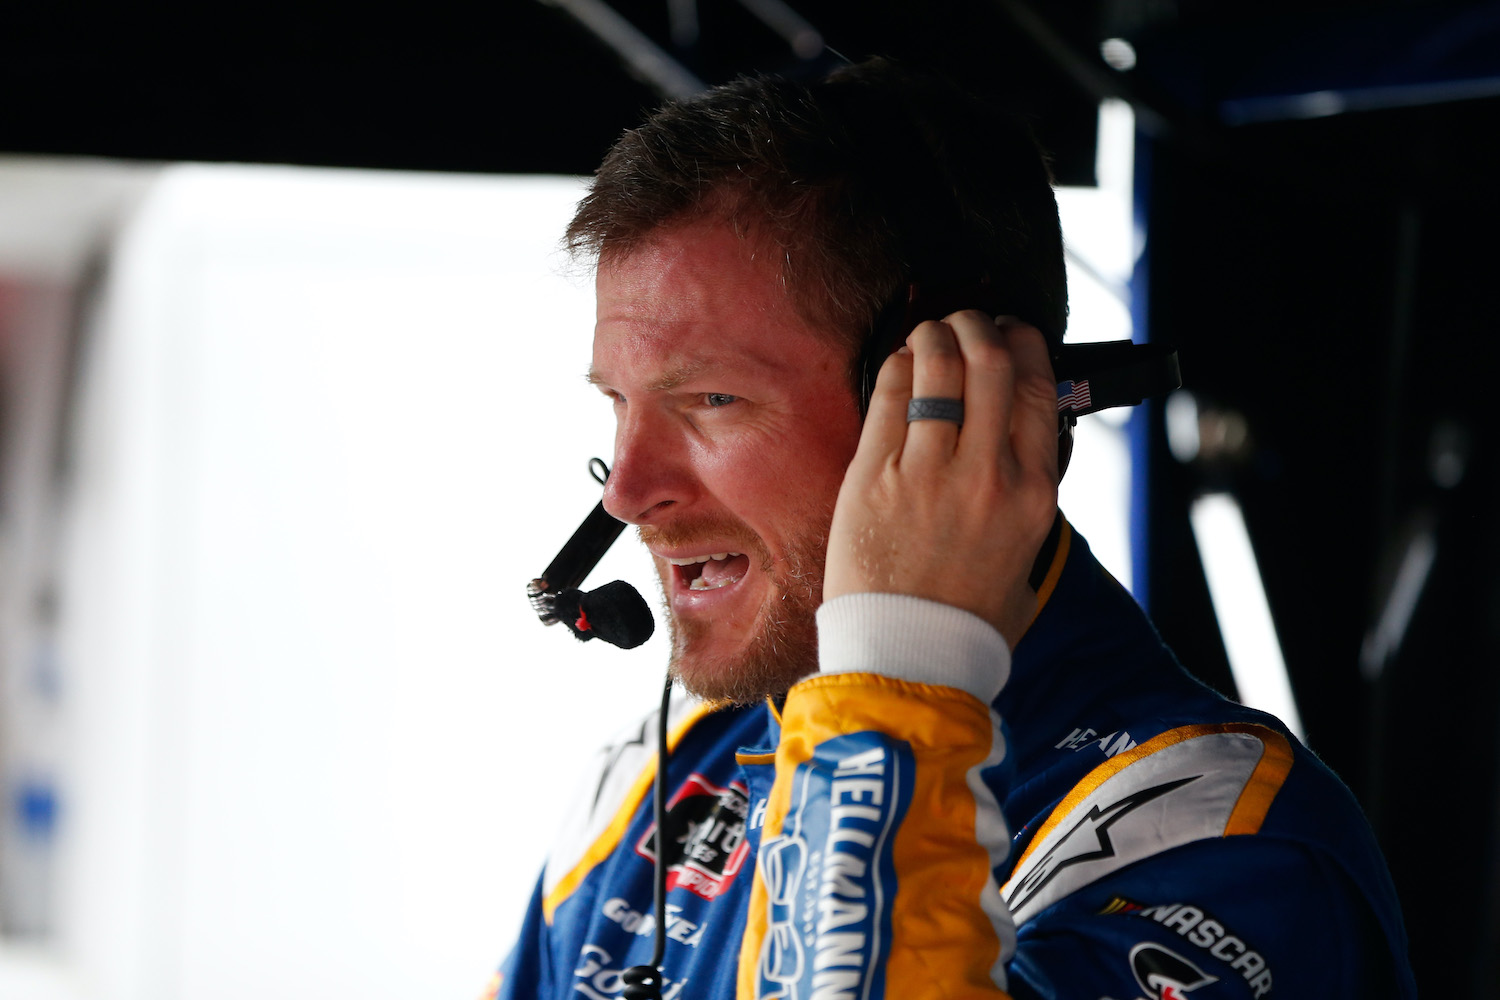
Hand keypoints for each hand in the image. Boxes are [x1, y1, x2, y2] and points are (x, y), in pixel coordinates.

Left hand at [823, 311, 1059, 646]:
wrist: (907, 659)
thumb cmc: (967, 618)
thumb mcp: (1027, 559)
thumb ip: (1027, 498)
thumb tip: (1019, 445)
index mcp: (1032, 495)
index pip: (1039, 390)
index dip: (1026, 346)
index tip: (1015, 332)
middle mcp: (986, 476)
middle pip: (992, 364)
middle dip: (980, 326)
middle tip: (968, 322)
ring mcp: (928, 473)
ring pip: (940, 368)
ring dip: (937, 334)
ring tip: (932, 332)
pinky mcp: (874, 477)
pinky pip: (891, 397)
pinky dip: (900, 365)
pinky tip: (902, 360)